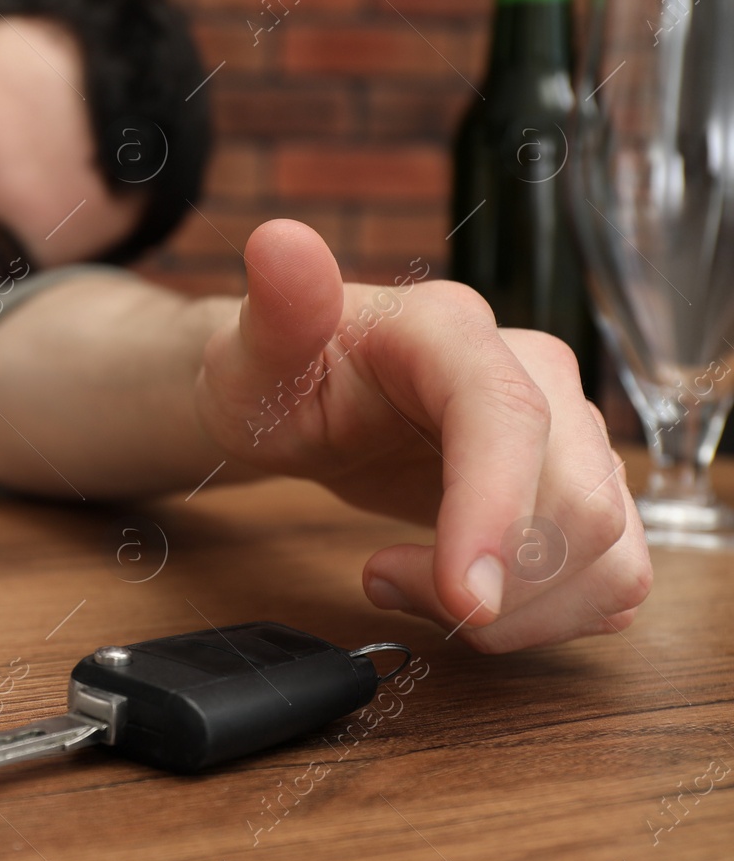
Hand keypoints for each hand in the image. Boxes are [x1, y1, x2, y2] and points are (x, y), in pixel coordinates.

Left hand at [191, 219, 650, 652]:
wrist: (298, 398)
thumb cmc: (275, 373)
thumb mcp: (251, 350)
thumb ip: (274, 308)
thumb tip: (278, 242)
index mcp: (449, 332)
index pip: (507, 415)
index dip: (497, 510)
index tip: (460, 596)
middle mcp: (532, 374)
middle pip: (578, 503)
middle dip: (491, 581)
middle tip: (381, 581)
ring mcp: (567, 436)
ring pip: (607, 553)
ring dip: (514, 610)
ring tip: (406, 585)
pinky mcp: (577, 494)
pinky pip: (610, 579)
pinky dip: (540, 618)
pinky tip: (456, 594)